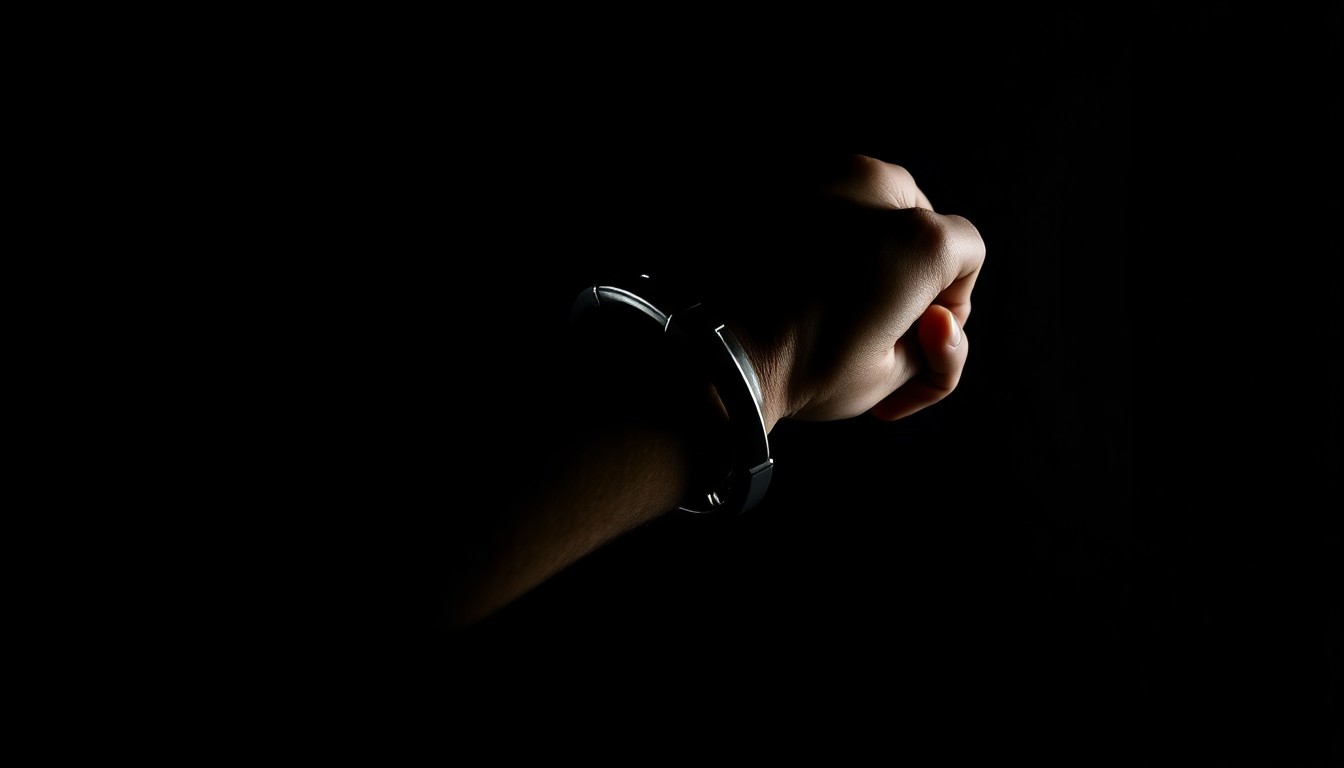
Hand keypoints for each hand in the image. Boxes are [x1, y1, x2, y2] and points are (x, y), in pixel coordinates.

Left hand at [720, 154, 985, 427]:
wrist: (712, 354)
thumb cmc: (807, 370)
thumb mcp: (894, 374)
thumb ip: (939, 343)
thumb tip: (939, 318)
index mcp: (920, 235)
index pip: (967, 254)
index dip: (951, 304)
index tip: (912, 340)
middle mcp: (874, 187)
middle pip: (920, 220)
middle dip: (907, 271)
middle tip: (872, 325)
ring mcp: (819, 175)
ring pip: (869, 203)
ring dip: (865, 249)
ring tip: (832, 306)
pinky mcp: (773, 184)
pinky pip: (820, 203)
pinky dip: (818, 240)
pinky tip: (799, 287)